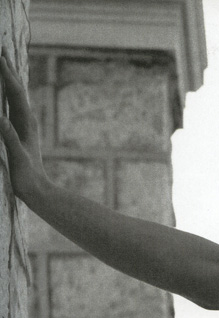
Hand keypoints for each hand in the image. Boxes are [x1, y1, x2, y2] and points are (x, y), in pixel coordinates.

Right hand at [0, 49, 46, 203]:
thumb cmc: (27, 176)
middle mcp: (27, 121)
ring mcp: (25, 126)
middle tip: (0, 48)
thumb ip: (9, 136)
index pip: (13, 92)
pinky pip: (13, 107)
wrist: (39, 192)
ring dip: (9, 79)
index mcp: (26, 122)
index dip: (5, 73)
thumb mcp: (17, 156)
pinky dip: (8, 95)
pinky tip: (7, 94)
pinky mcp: (21, 133)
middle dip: (8, 69)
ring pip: (15, 96)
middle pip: (16, 89)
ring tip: (3, 64)